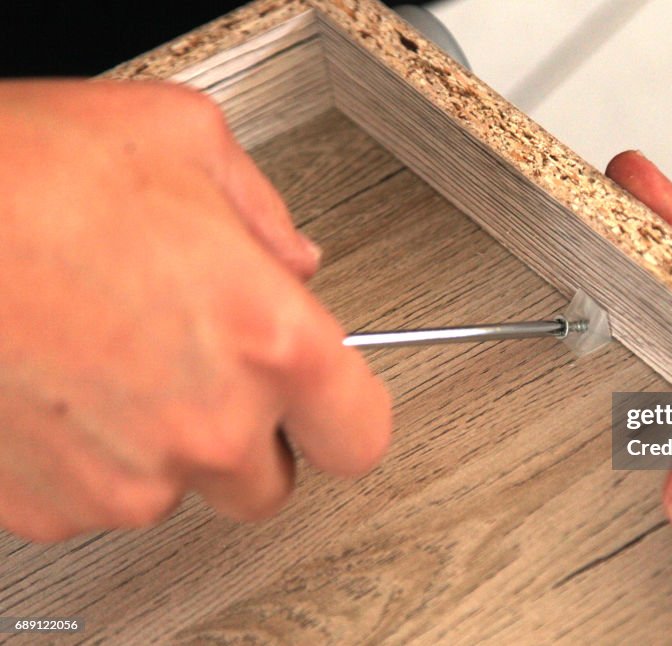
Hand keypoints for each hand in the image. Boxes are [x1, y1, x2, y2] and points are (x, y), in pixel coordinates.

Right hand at [0, 80, 390, 541]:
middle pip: (270, 483)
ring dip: (162, 442)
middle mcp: (208, 427)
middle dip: (249, 436)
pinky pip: (96, 499)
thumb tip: (289, 259)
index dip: (344, 419)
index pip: (358, 436)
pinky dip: (89, 456)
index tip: (329, 408)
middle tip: (204, 369)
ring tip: (112, 356)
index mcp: (271, 341)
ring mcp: (125, 480)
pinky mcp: (47, 508)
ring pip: (177, 492)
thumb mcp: (184, 140)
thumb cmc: (25, 175)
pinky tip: (63, 381)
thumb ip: (263, 214)